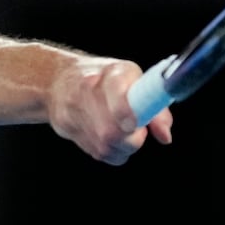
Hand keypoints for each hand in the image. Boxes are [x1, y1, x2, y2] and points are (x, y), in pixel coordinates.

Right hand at [48, 57, 172, 164]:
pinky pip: (97, 152)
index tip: (133, 125)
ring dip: (122, 147)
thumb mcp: (134, 82)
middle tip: (138, 132)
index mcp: (112, 72)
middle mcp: (89, 88)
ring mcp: (74, 109)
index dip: (124, 110)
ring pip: (105, 146)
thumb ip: (155, 107)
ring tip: (124, 134)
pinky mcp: (66, 127)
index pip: (116, 89)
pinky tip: (108, 138)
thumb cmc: (106, 81)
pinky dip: (110, 151)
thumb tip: (164, 136)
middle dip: (131, 140)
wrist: (59, 80)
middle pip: (110, 130)